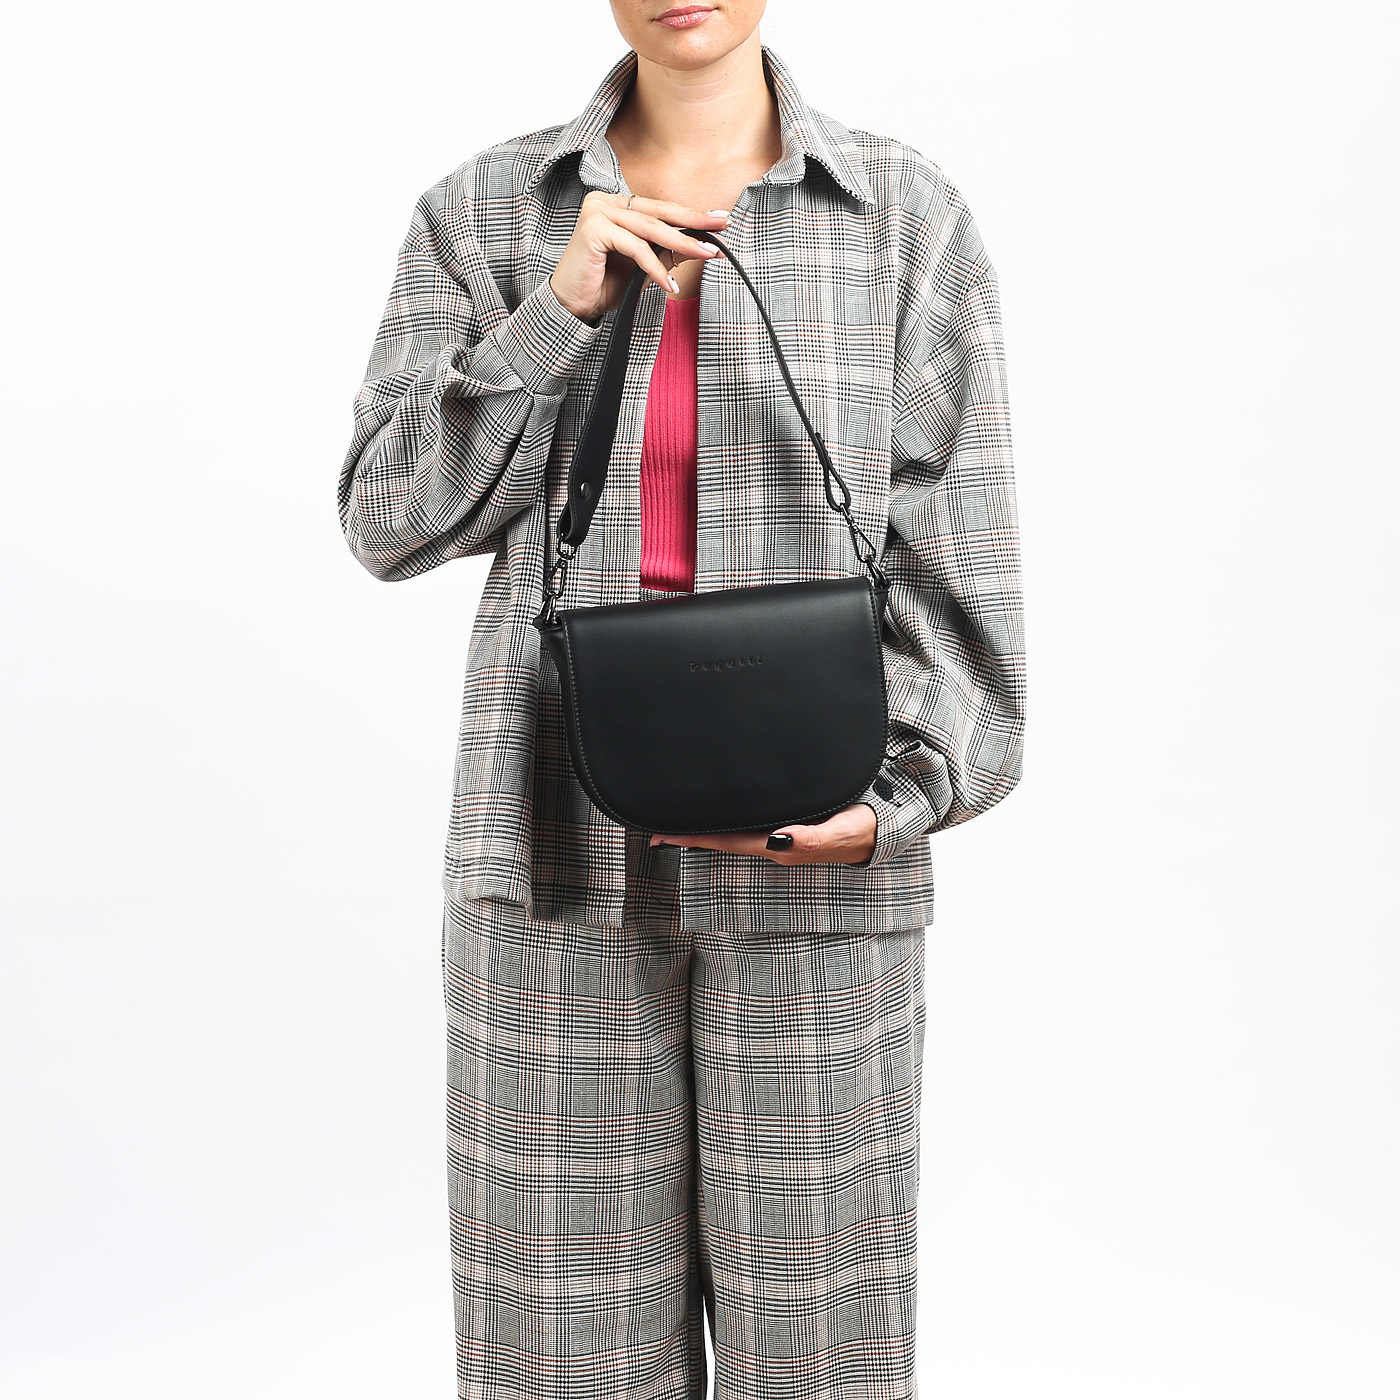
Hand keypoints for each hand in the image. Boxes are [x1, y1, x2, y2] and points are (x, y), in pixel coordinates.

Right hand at [548, 192, 730, 322]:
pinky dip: (655, 267)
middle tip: (722, 225)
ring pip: (650, 229)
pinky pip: (635, 247)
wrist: (572, 306)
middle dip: (694, 221)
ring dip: (682, 243)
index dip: (691, 216)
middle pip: (659, 213)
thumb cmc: (604, 287)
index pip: (660, 209)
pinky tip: (669, 284)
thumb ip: (667, 252)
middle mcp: (605, 201)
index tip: (720, 221)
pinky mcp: (592, 228)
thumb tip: (702, 245)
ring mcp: (597, 211)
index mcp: (617, 205)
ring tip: (707, 254)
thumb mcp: (644, 267)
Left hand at [647, 803, 877, 865]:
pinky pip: (748, 828)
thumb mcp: (845, 831)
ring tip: (674, 826)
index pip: (728, 842)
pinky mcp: (789, 829)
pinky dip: (725, 824)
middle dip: (690, 837)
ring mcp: (782, 839)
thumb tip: (776, 840)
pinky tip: (715, 818)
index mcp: (784, 846)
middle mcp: (777, 845)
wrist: (888, 825)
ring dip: (704, 832)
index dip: (695, 839)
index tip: (662, 835)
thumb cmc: (868, 825)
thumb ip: (813, 839)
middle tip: (653, 830)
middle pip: (723, 842)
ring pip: (733, 836)